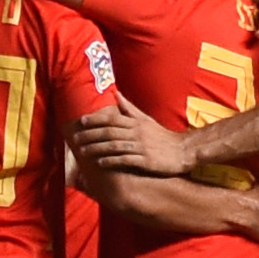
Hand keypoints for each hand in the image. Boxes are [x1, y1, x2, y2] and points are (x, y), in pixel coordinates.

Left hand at [71, 95, 192, 176]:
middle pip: (109, 132)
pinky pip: (125, 160)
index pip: (111, 119)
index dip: (95, 120)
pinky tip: (100, 163)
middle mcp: (137, 133)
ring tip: (83, 151)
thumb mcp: (146, 120)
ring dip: (97, 148)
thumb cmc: (162, 136)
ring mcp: (141, 147)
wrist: (182, 151)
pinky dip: (111, 160)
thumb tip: (116, 94)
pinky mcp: (145, 161)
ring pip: (114, 146)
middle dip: (90, 134)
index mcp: (136, 123)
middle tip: (75, 138)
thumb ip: (130, 109)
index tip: (80, 122)